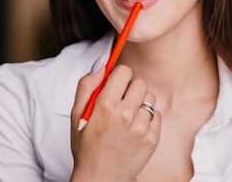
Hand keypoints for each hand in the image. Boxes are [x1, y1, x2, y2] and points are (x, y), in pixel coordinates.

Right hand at [69, 64, 160, 181]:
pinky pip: (156, 114)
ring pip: (149, 96)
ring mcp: (141, 127)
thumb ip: (86, 85)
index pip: (123, 71)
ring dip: (139, 102)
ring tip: (127, 116)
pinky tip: (134, 128)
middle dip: (129, 88)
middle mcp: (125, 115)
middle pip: (139, 81)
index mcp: (105, 105)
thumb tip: (101, 62)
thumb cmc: (86, 147)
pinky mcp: (152, 138)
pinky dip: (147, 118)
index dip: (118, 76)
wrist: (100, 179)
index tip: (114, 84)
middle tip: (119, 101)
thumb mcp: (76, 114)